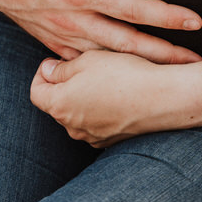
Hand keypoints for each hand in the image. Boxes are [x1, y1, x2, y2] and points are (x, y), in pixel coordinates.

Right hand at [0, 0, 201, 64]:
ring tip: (171, 72)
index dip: (165, 15)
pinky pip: (84, 61)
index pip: (131, 6)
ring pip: (107, 57)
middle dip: (163, 54)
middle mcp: (71, 17)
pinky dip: (108, 69)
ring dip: (139, 65)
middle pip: (126, 42)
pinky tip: (129, 75)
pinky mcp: (51, 42)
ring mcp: (61, 34)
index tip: (194, 21)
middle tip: (195, 62)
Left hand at [30, 51, 201, 147]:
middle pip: (57, 104)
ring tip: (105, 80)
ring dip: (84, 99)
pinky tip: (119, 96)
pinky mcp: (112, 142)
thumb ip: (62, 68)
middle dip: (64, 86)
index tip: (57, 61)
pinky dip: (102, 111)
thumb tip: (49, 72)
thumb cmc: (125, 74)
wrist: (165, 98)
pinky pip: (98, 124)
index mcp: (59, 105)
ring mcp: (93, 137)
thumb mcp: (88, 60)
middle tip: (84, 66)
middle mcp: (72, 127)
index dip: (43, 73)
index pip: (36, 91)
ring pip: (78, 115)